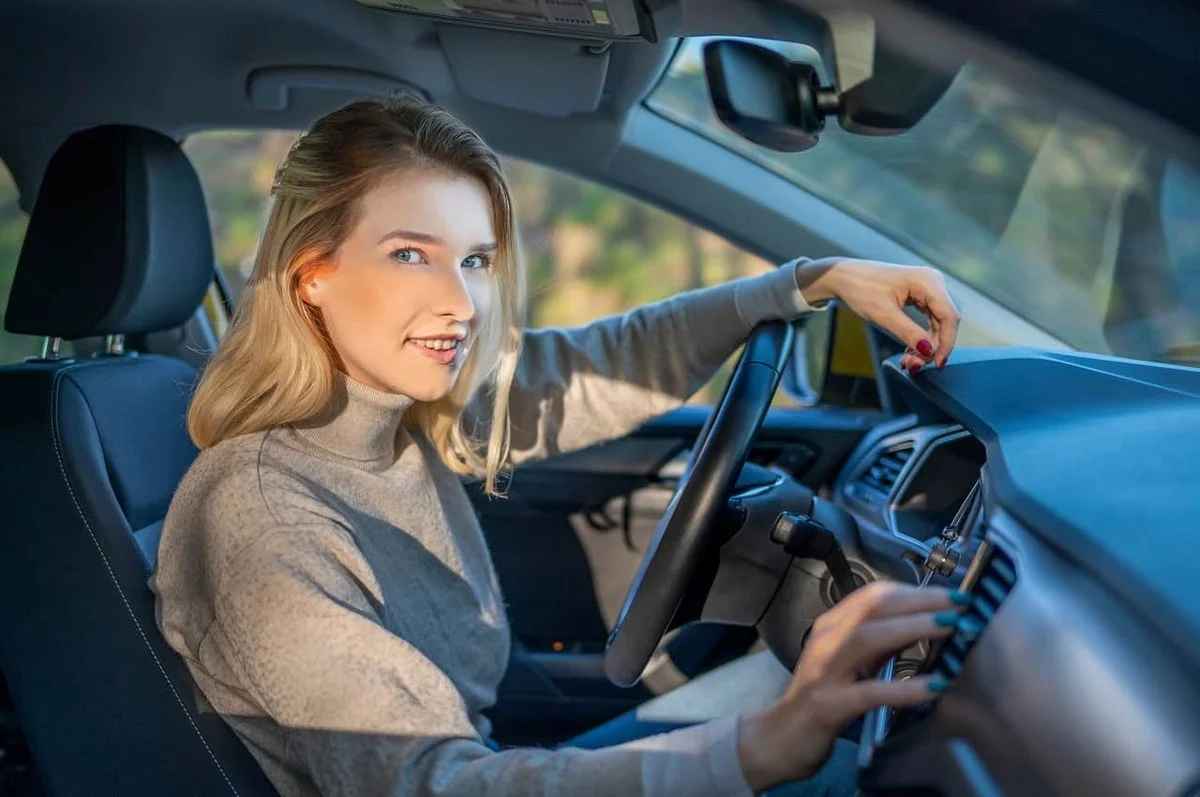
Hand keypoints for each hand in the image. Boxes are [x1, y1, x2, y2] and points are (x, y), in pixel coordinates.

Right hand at [736, 582, 967, 790]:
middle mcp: (827, 641)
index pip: (874, 595)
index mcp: (832, 626)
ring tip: (951, 628)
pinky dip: (905, 687)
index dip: (915, 591)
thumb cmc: (822, 696)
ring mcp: (826, 672)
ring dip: (913, 628)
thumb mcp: (852, 662)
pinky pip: (870, 692)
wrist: (781, 736)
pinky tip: (935, 686)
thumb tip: (925, 623)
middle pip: (874, 607)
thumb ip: (882, 643)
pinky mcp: (829, 704)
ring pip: (868, 637)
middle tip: (962, 603)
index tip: (951, 595)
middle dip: (921, 601)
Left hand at [795, 259, 960, 370]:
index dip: (946, 342)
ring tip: (908, 362)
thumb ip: (908, 332)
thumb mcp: (883, 314)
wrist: (844, 278)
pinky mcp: (921, 295)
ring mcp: (928, 288)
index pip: (949, 316)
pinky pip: (929, 320)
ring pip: (937, 323)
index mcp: (927, 281)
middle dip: (933, 347)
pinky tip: (909, 352)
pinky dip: (920, 338)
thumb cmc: (860, 290)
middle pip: (945, 321)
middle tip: (914, 366)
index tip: (936, 364)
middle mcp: (933, 282)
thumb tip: (929, 352)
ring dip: (926, 345)